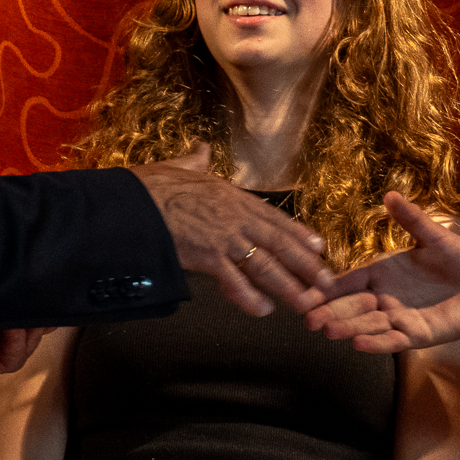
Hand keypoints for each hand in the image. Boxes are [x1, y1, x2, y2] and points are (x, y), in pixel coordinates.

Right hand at [131, 146, 333, 316]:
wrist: (132, 202)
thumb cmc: (150, 186)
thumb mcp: (178, 166)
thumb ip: (195, 161)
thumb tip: (200, 149)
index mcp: (231, 196)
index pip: (274, 217)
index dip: (298, 233)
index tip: (318, 247)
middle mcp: (235, 217)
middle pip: (280, 244)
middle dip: (306, 265)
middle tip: (327, 283)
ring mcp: (224, 238)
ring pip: (266, 265)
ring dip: (289, 286)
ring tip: (307, 303)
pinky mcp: (208, 257)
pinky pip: (235, 282)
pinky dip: (251, 297)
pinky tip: (264, 310)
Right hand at [305, 192, 459, 352]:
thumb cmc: (458, 261)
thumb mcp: (431, 237)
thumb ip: (411, 219)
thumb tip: (390, 195)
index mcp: (380, 274)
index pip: (346, 282)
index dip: (325, 288)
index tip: (303, 292)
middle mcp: (384, 298)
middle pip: (351, 308)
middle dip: (330, 314)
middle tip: (308, 319)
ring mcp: (399, 318)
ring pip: (368, 326)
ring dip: (348, 329)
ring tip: (329, 331)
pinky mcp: (418, 335)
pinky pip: (393, 340)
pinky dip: (377, 343)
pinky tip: (358, 344)